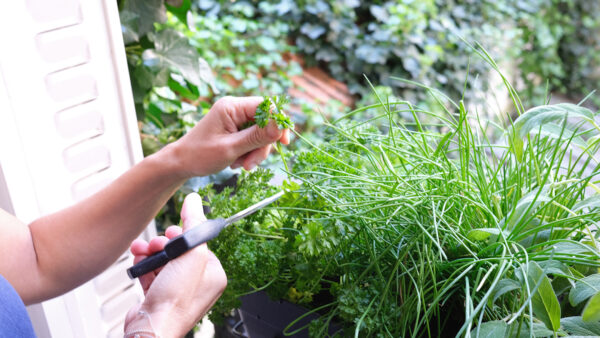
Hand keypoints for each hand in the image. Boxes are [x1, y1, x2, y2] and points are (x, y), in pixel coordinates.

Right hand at [124, 193, 226, 337]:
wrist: (152, 327)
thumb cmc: (175, 300)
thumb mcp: (191, 253)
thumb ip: (193, 224)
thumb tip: (194, 200)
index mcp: (213, 274)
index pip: (198, 243)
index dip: (182, 235)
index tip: (172, 231)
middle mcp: (198, 283)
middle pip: (179, 251)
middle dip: (162, 244)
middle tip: (156, 245)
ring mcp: (178, 291)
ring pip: (163, 261)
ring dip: (150, 253)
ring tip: (142, 253)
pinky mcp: (159, 296)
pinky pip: (152, 273)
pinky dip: (144, 267)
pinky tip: (139, 264)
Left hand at [168, 96, 289, 176]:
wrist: (181, 163)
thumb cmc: (200, 155)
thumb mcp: (231, 148)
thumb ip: (256, 137)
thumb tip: (280, 126)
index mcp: (232, 106)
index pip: (266, 106)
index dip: (278, 123)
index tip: (284, 142)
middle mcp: (235, 108)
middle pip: (266, 122)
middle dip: (263, 145)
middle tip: (252, 164)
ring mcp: (235, 119)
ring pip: (261, 133)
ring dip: (256, 152)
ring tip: (241, 165)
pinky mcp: (235, 129)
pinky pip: (253, 139)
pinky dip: (249, 152)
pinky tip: (238, 162)